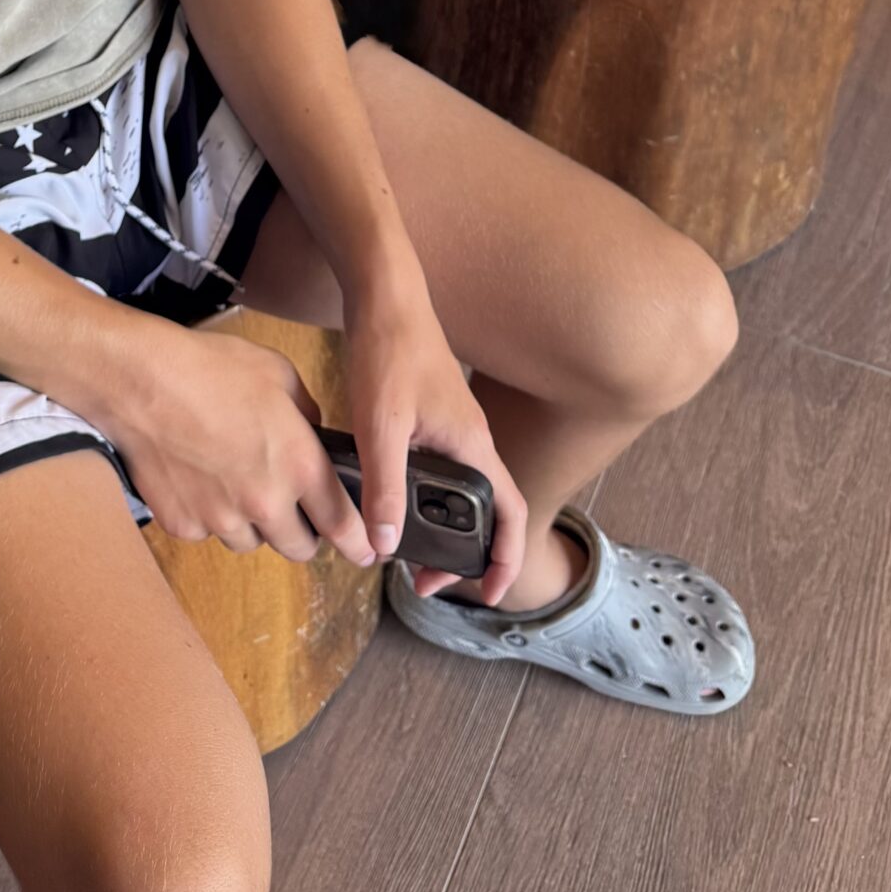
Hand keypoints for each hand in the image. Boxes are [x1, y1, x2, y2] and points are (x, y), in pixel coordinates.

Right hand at [100, 316, 381, 570]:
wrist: (142, 381)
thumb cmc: (211, 368)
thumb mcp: (278, 375)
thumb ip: (307, 414)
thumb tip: (313, 435)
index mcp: (300, 465)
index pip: (344, 523)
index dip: (358, 543)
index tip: (365, 552)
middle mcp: (266, 502)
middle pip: (299, 547)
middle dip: (301, 532)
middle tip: (290, 507)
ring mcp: (221, 519)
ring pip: (251, 541)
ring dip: (252, 522)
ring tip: (232, 478)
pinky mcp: (183, 525)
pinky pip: (207, 531)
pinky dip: (208, 514)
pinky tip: (196, 475)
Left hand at [341, 267, 529, 609]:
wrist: (385, 296)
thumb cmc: (389, 351)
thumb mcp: (380, 425)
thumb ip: (383, 487)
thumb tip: (384, 548)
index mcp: (473, 445)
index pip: (510, 513)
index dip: (506, 560)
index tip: (484, 596)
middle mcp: (473, 440)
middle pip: (488, 512)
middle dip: (464, 555)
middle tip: (422, 580)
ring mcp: (455, 427)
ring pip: (464, 493)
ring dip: (444, 528)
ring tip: (405, 551)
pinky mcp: (434, 416)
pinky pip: (444, 471)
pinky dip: (429, 499)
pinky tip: (391, 501)